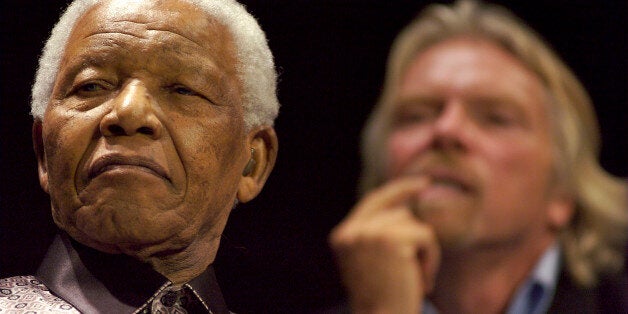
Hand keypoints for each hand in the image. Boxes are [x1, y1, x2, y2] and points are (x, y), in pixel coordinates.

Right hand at [329, 177, 439, 313]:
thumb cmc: (384, 302)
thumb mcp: (372, 265)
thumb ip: (377, 235)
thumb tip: (404, 208)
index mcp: (342, 236)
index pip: (373, 201)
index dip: (399, 190)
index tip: (423, 183)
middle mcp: (351, 231)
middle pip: (399, 213)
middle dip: (416, 238)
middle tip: (420, 271)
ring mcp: (369, 233)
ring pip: (414, 224)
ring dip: (424, 252)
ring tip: (418, 280)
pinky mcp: (390, 239)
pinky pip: (426, 236)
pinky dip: (432, 259)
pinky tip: (424, 282)